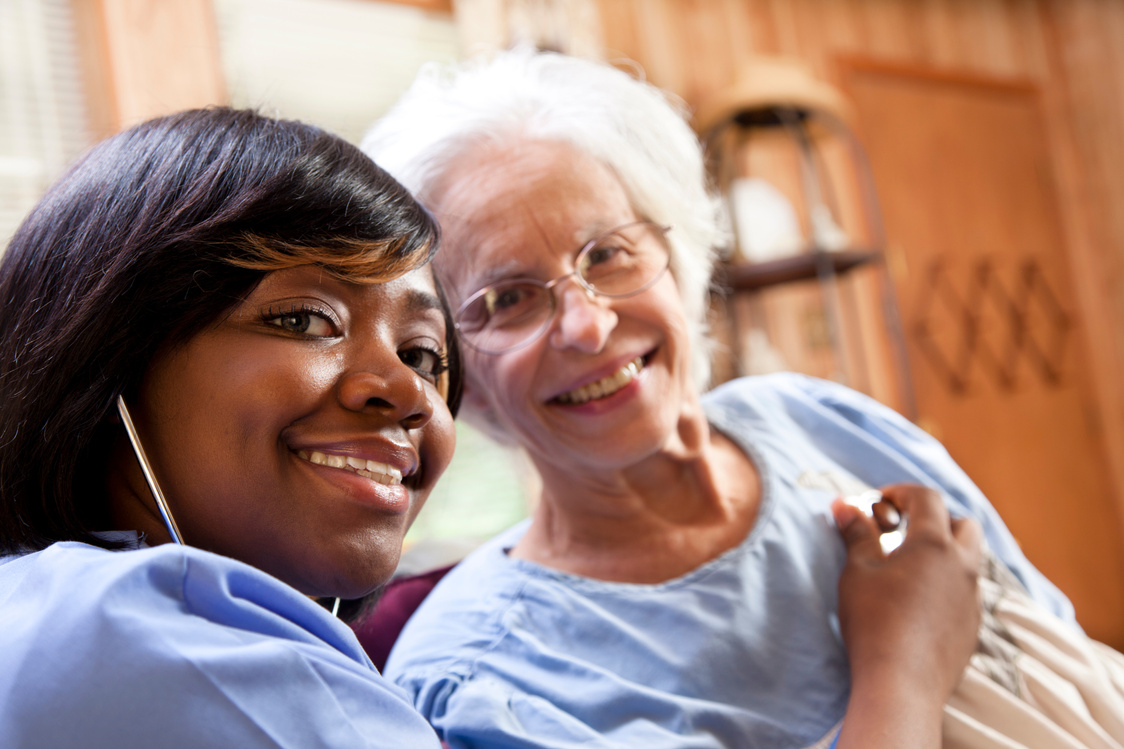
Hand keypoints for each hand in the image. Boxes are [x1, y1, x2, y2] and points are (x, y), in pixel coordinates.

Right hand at [831, 484, 982, 748]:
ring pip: (970, 559)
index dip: (901, 492)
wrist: (901, 685)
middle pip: (963, 524)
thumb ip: (856, 533)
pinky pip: (967, 591)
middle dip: (935, 518)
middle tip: (902, 530)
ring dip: (944, 551)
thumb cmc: (874, 623)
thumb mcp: (857, 572)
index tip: (878, 502)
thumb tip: (845, 505)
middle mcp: (963, 566)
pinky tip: (919, 600)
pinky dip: (947, 582)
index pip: (927, 498)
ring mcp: (972, 598)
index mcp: (934, 545)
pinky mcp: (972, 626)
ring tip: (910, 566)